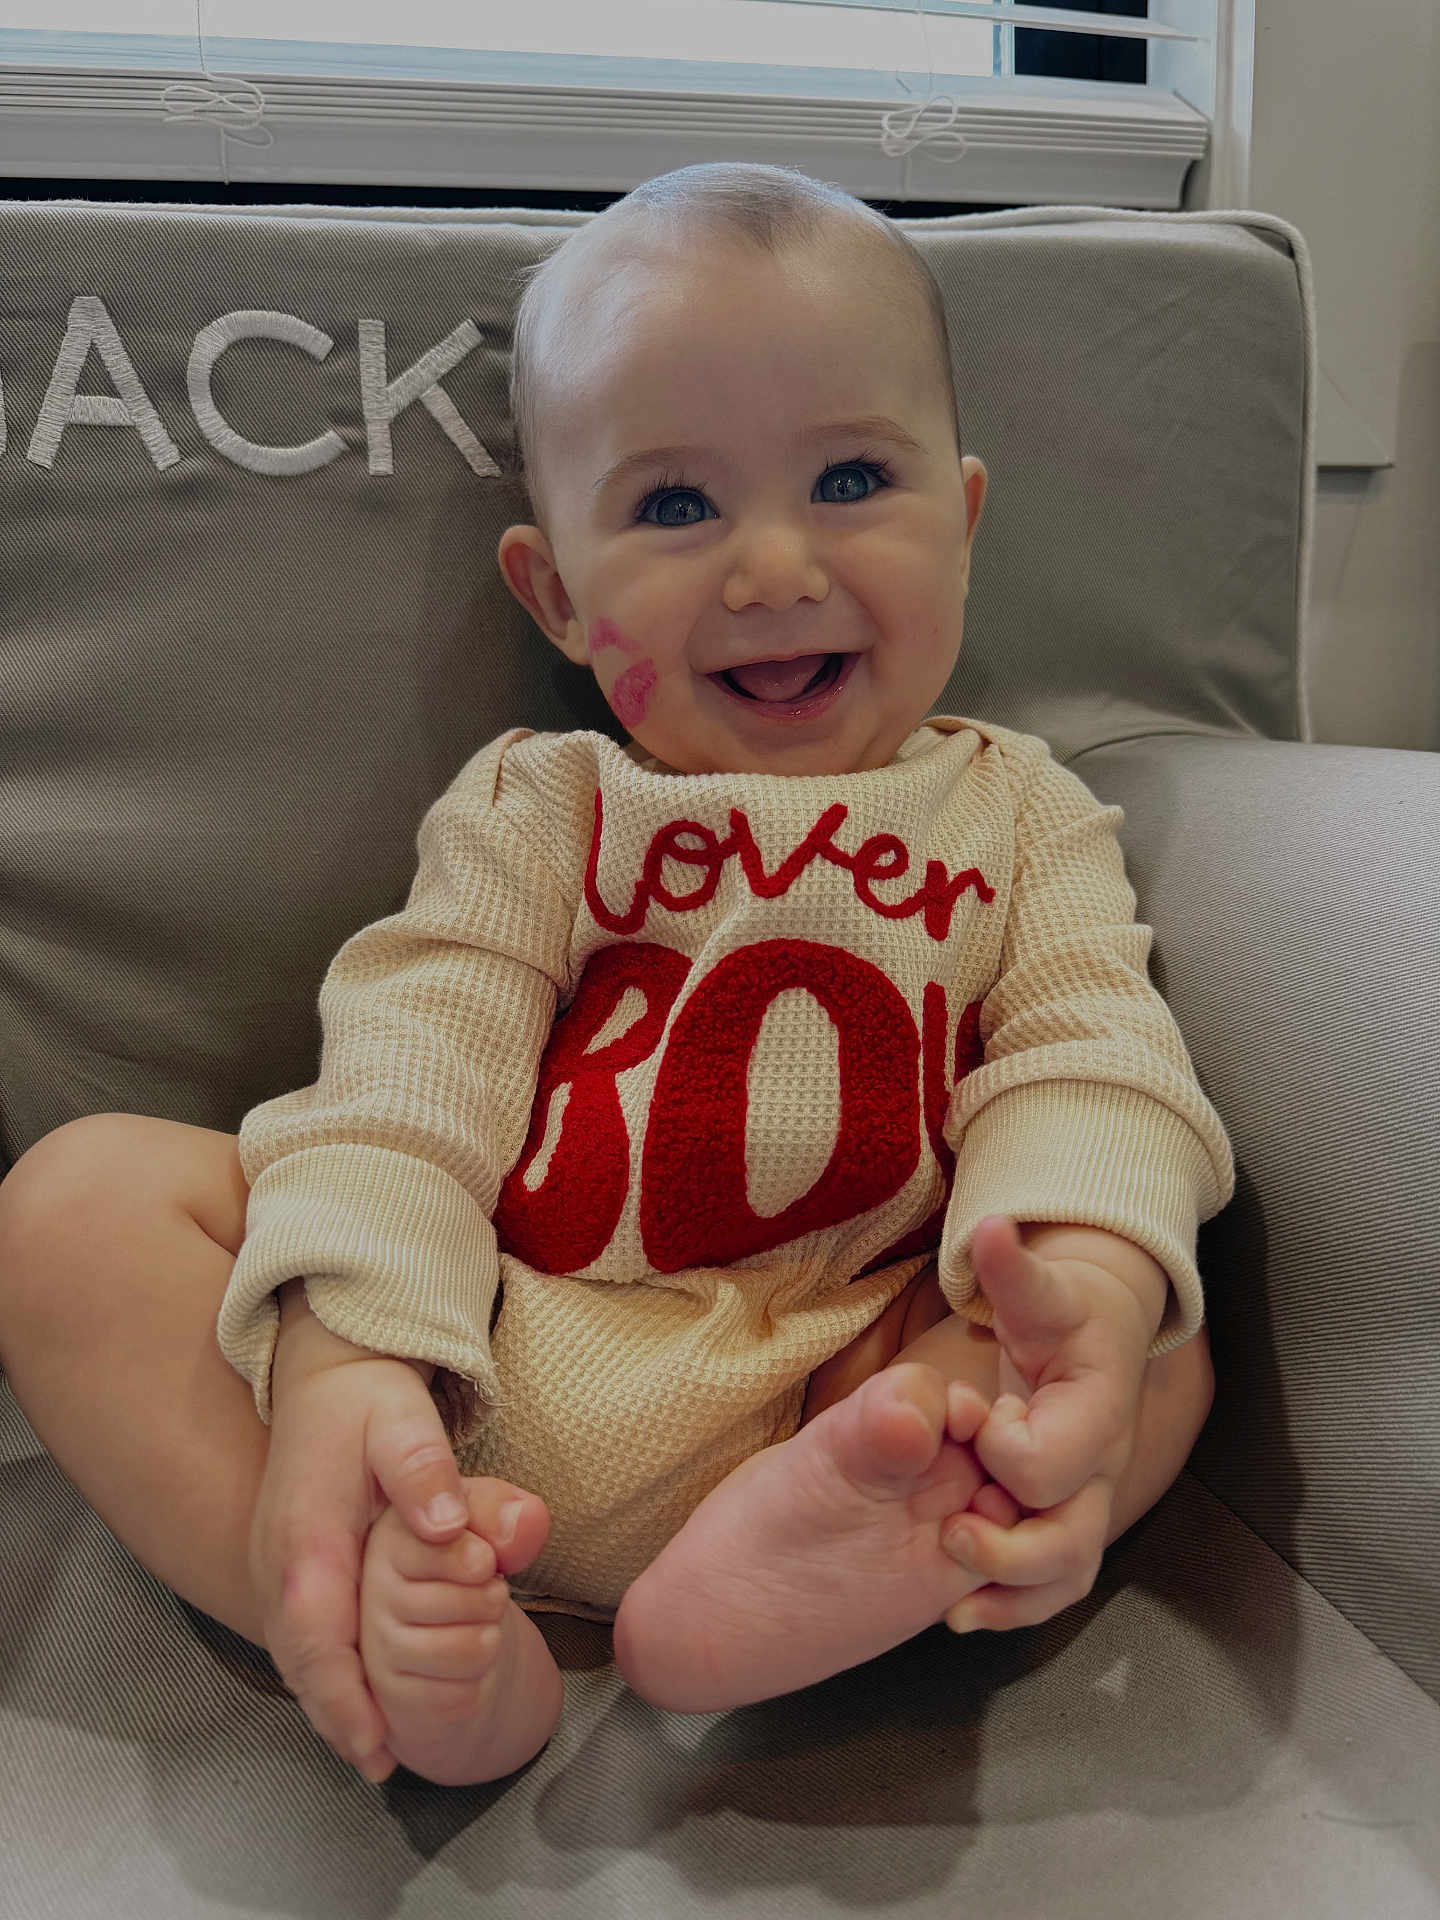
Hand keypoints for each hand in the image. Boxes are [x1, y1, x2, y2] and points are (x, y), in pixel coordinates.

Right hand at [250, 1281, 471, 1784]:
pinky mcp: (288, 1564)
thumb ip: (424, 1467)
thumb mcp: (402, 1419)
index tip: (373, 1746)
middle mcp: (278, 1561)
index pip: (316, 1636)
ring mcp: (276, 1565)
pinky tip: (358, 1695)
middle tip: (380, 1764)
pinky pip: (303, 1633)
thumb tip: (444, 1523)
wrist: (326, 1372)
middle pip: (300, 1660)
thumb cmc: (369, 1401)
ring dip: (331, 1700)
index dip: (342, 1697)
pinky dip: (326, 1671)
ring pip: (298, 1652)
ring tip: (373, 1747)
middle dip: (337, 1717)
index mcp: (305, 1537)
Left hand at [939, 1214, 1161, 1631]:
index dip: (1005, 1451)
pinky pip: (1054, 1585)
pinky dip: (1011, 1607)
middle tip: (951, 1528)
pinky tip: (957, 1612)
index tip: (979, 1420)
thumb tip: (988, 1226)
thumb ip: (1011, 1267)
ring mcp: (1088, 1502)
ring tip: (950, 1602)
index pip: (1050, 1460)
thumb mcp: (1038, 1288)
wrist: (1097, 1336)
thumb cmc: (1062, 1312)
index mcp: (1094, 1411)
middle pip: (1070, 1538)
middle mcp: (1101, 1467)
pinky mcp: (1068, 1523)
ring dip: (1008, 1594)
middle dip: (1007, 1546)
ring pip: (1066, 1575)